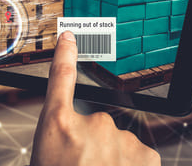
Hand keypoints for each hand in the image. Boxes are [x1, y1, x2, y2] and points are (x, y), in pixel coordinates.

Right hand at [30, 31, 160, 165]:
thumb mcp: (45, 150)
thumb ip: (59, 133)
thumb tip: (63, 116)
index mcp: (59, 124)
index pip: (61, 78)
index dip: (65, 56)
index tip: (69, 37)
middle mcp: (93, 125)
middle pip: (98, 126)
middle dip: (94, 145)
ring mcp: (121, 140)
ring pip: (119, 144)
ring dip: (112, 159)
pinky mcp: (145, 156)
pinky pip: (139, 156)